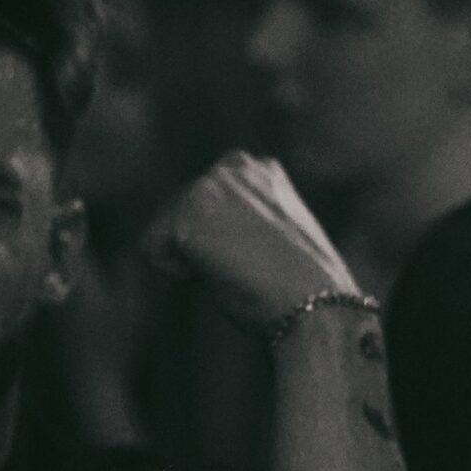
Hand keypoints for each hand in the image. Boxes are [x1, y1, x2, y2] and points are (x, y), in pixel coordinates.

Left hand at [142, 152, 358, 331]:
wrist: (317, 305)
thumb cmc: (303, 289)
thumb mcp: (274, 238)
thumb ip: (242, 223)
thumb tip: (215, 236)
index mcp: (261, 168)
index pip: (209, 208)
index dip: (226, 246)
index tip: (263, 260)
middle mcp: (233, 165)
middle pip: (182, 216)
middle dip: (203, 251)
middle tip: (250, 269)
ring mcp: (208, 186)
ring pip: (166, 233)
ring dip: (193, 262)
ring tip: (238, 269)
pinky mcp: (188, 217)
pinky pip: (153, 252)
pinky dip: (180, 274)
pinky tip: (220, 274)